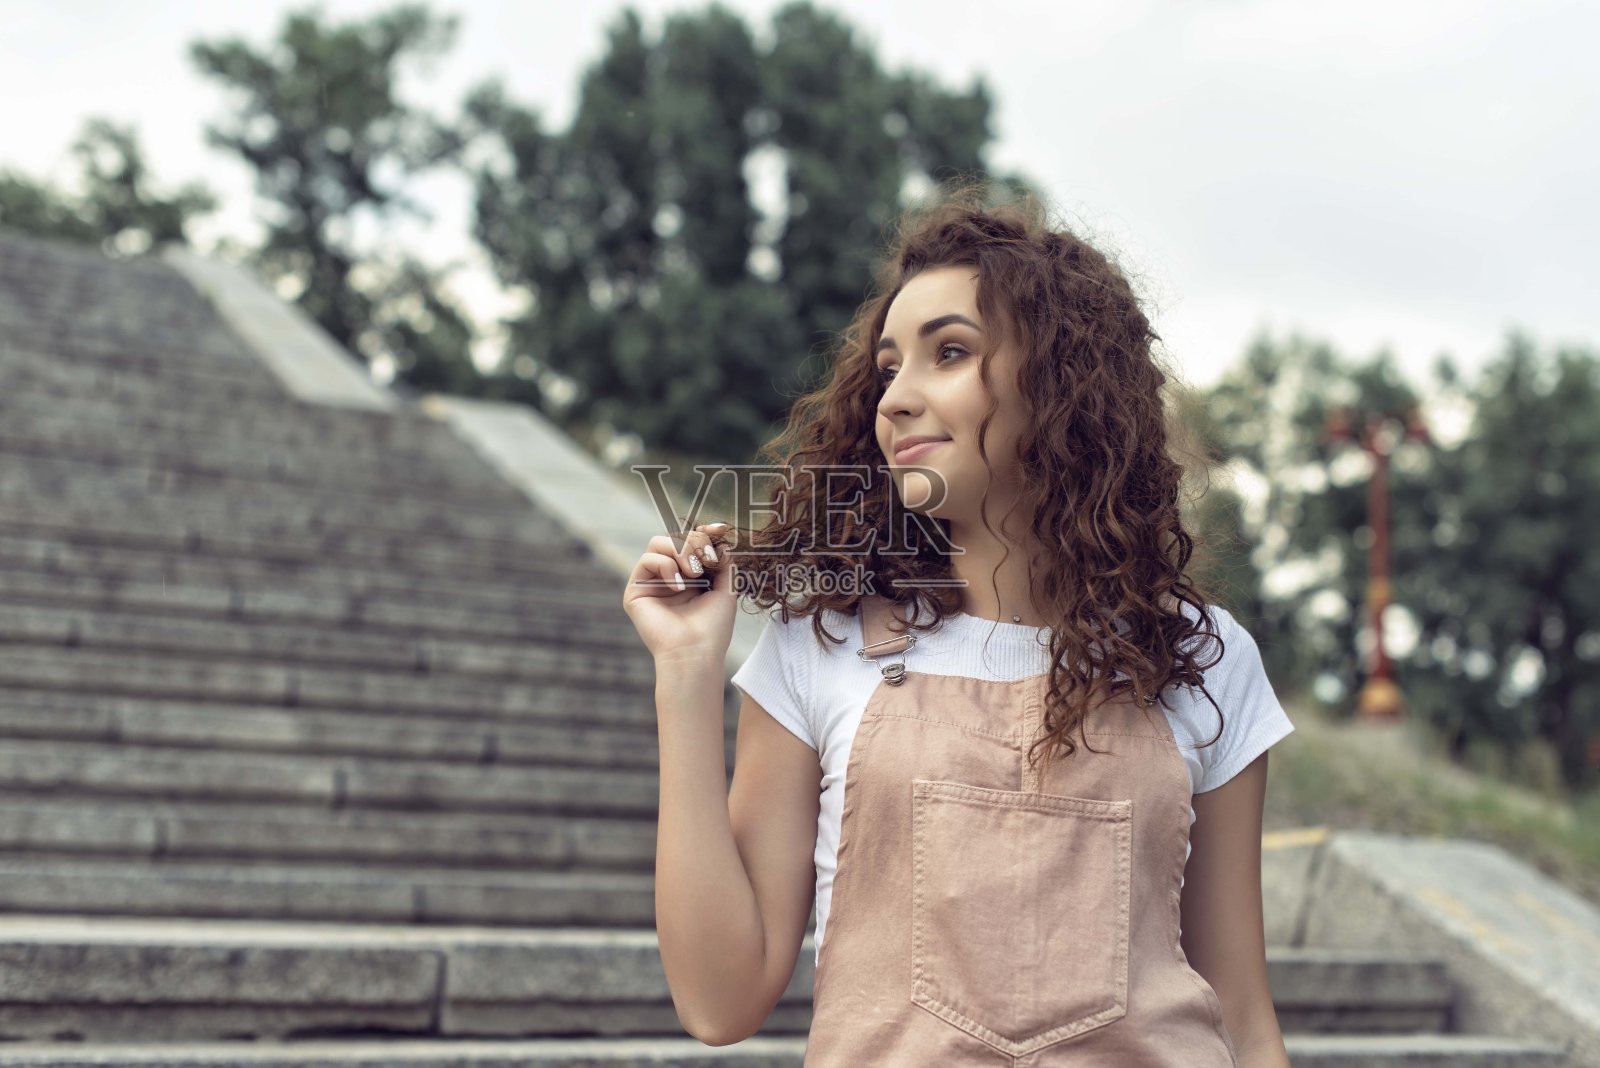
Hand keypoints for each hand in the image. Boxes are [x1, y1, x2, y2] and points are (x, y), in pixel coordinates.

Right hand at [621, 521, 737, 664]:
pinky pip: (648, 559)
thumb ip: (723, 562)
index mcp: (690, 578)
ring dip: (680, 551)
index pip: (692, 544)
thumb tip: (721, 540)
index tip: (721, 528)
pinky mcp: (635, 591)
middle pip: (675, 538)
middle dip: (694, 542)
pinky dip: (666, 566)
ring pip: (658, 543)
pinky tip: (678, 586)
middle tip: (706, 560)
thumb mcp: (726, 588)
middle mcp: (669, 578)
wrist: (696, 651)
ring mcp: (651, 584)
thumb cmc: (713, 628)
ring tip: (694, 574)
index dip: (705, 532)